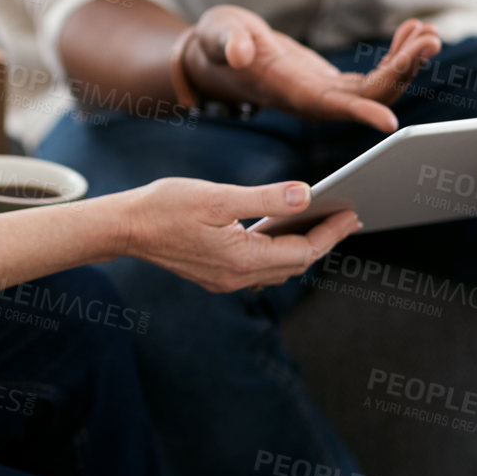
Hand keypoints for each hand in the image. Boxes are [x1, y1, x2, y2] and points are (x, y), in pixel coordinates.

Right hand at [116, 177, 361, 292]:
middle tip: (347, 218)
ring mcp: (225, 280)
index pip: (303, 251)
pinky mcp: (214, 275)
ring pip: (277, 268)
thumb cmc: (165, 205)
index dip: (331, 232)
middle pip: (295, 263)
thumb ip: (265, 198)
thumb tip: (306, 195)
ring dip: (301, 247)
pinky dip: (277, 250)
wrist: (124, 228)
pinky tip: (280, 231)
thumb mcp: (217, 196)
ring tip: (321, 224)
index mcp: (242, 258)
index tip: (352, 213)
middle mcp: (237, 277)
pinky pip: (258, 268)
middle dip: (323, 241)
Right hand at [183, 8, 440, 132]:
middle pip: (367, 96)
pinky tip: (412, 30)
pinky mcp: (333, 84)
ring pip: (377, 88)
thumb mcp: (216, 35)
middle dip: (402, 70)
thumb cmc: (215, 42)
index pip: (329, 107)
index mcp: (287, 92)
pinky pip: (374, 76)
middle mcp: (312, 101)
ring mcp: (326, 94)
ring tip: (430, 32)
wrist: (216, 54)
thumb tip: (240, 52)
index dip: (360, 112)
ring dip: (407, 62)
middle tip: (431, 38)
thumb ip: (227, 43)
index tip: (391, 122)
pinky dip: (397, 54)